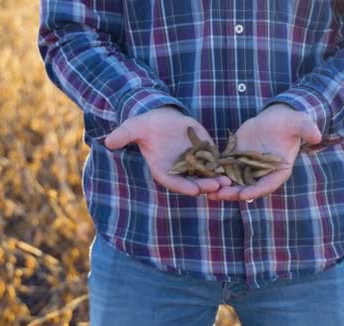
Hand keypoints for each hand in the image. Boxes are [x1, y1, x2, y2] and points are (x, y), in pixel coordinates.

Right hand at [104, 106, 230, 195]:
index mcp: (163, 169)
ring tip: (229, 182)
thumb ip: (125, 135)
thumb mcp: (135, 127)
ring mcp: (193, 163)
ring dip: (218, 180)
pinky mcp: (205, 153)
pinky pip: (216, 163)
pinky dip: (224, 167)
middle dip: (205, 185)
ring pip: (207, 176)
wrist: (161, 117)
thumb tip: (108, 141)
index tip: (194, 190)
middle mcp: (179, 170)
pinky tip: (235, 169)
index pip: (174, 182)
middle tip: (218, 187)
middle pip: (193, 182)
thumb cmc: (146, 124)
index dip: (184, 186)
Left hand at [207, 104, 321, 200]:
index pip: (266, 185)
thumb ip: (307, 129)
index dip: (255, 190)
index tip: (244, 194)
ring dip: (221, 189)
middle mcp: (262, 174)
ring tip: (208, 192)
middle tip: (220, 196)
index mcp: (278, 171)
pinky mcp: (236, 159)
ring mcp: (248, 168)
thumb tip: (317, 135)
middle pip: (247, 188)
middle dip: (233, 193)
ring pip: (233, 182)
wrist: (277, 118)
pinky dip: (215, 175)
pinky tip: (203, 178)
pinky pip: (225, 170)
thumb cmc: (290, 122)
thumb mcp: (299, 123)